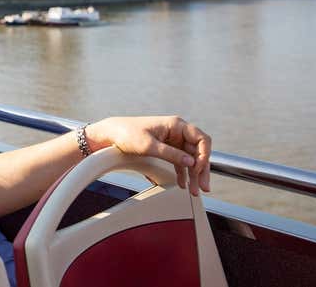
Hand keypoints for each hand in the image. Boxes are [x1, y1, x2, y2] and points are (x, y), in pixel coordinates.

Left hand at [86, 116, 210, 195]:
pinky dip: (182, 173)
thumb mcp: (149, 146)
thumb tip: (191, 163)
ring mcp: (172, 140)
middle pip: (198, 151)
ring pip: (189, 159)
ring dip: (193, 175)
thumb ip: (171, 154)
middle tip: (203, 187)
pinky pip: (179, 161)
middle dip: (201, 170)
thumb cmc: (127, 133)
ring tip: (193, 190)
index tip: (198, 169)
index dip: (204, 155)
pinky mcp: (166, 148)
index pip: (202, 139)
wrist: (111, 133)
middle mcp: (177, 131)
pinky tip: (183, 183)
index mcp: (176, 125)